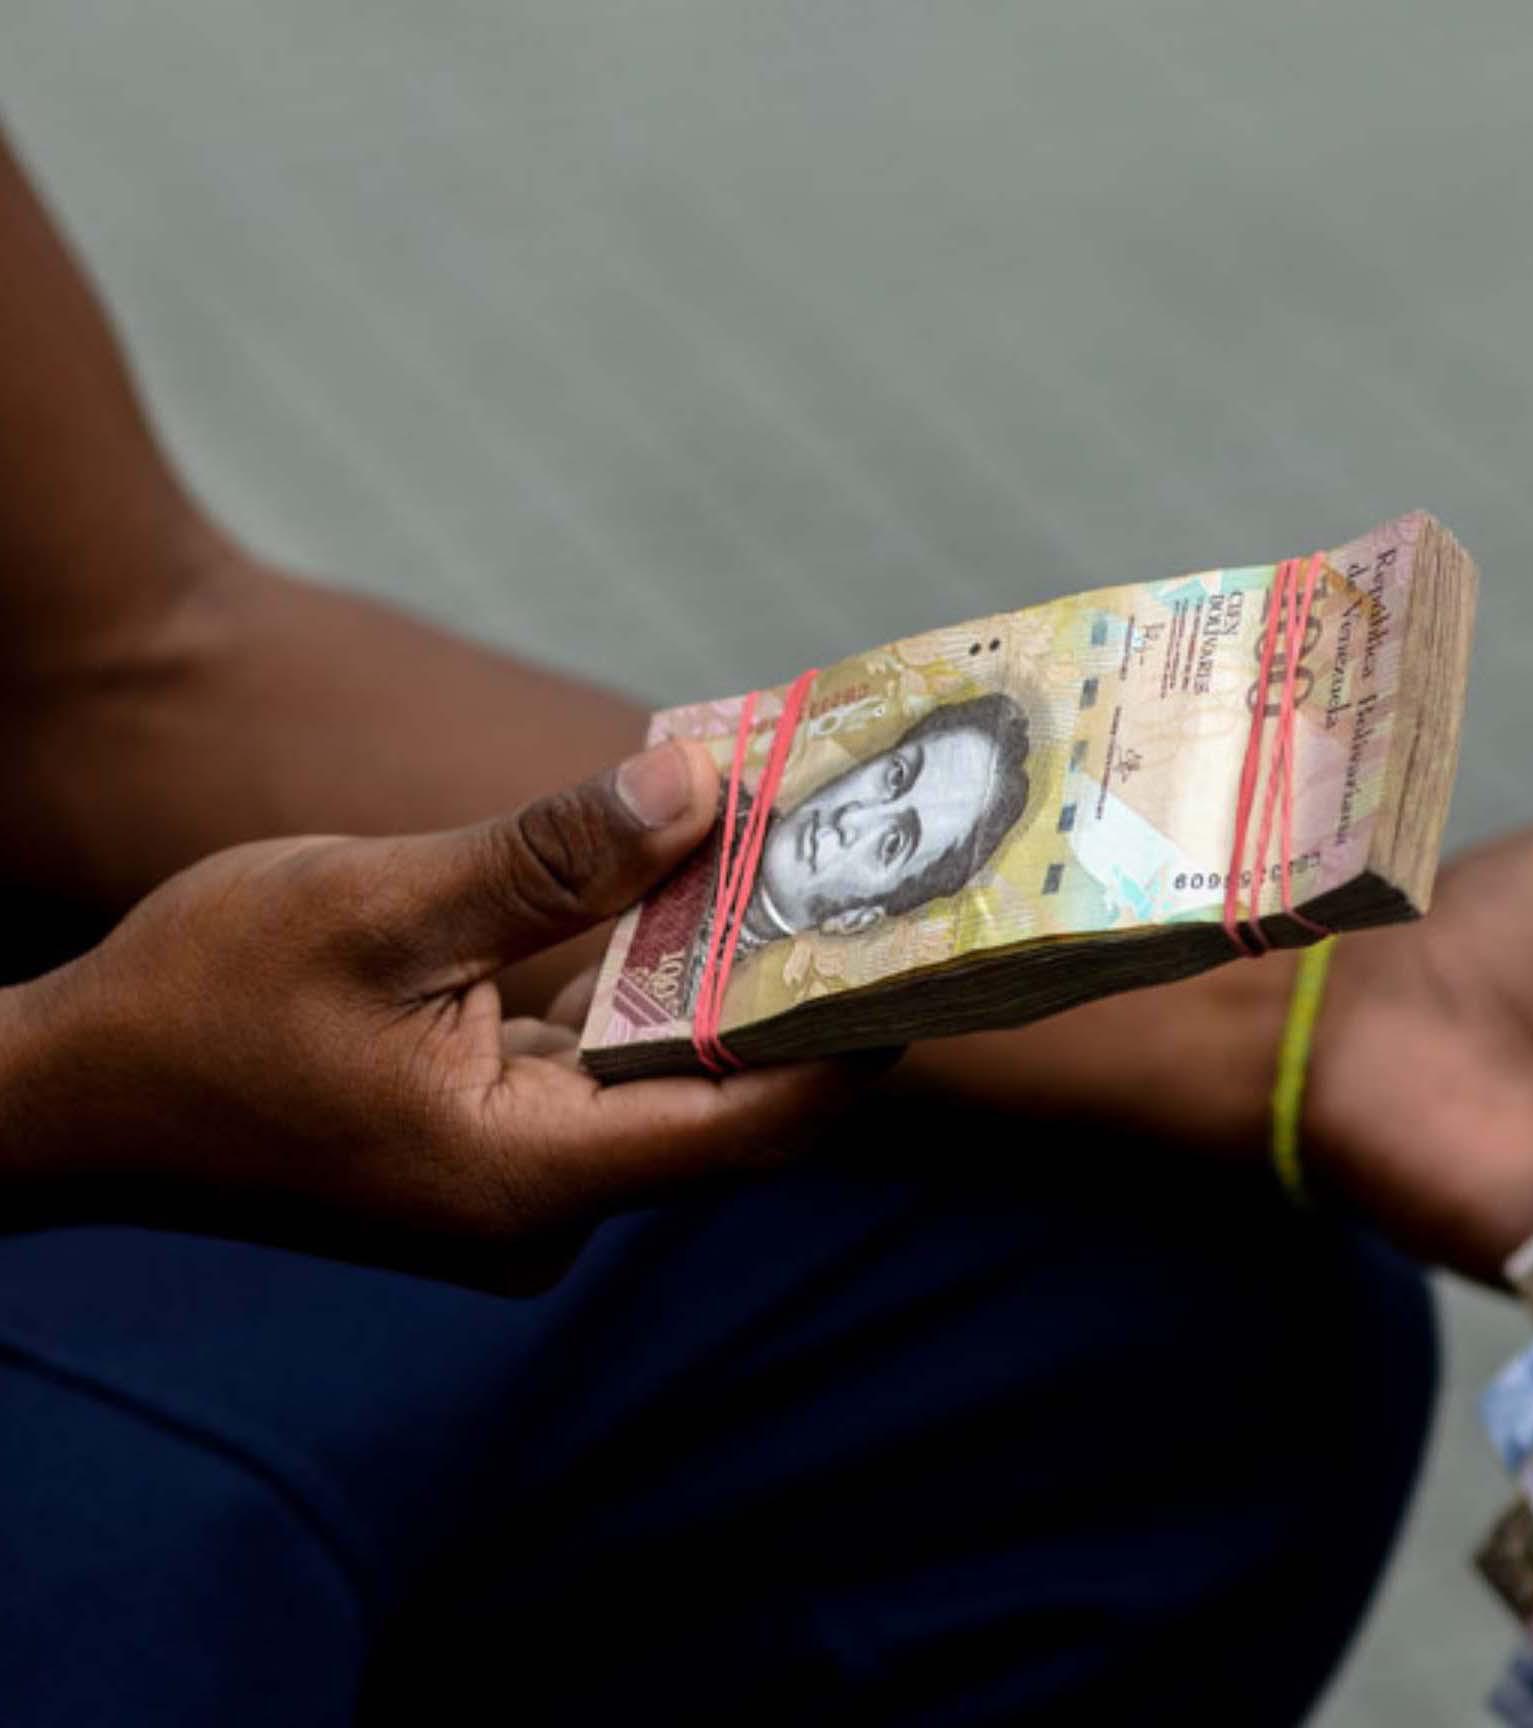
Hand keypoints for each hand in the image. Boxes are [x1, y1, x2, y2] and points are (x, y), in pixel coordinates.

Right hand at [0, 743, 860, 1287]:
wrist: (67, 1095)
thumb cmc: (196, 1005)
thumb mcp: (375, 901)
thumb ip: (548, 858)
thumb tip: (701, 787)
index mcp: (528, 1175)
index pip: (756, 1123)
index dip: (860, 1039)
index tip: (944, 952)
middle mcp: (545, 1204)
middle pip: (728, 1099)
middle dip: (807, 987)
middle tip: (900, 878)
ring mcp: (520, 1182)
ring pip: (667, 1076)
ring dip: (726, 976)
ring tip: (821, 862)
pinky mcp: (493, 1145)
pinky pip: (604, 1066)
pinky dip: (648, 988)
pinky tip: (698, 892)